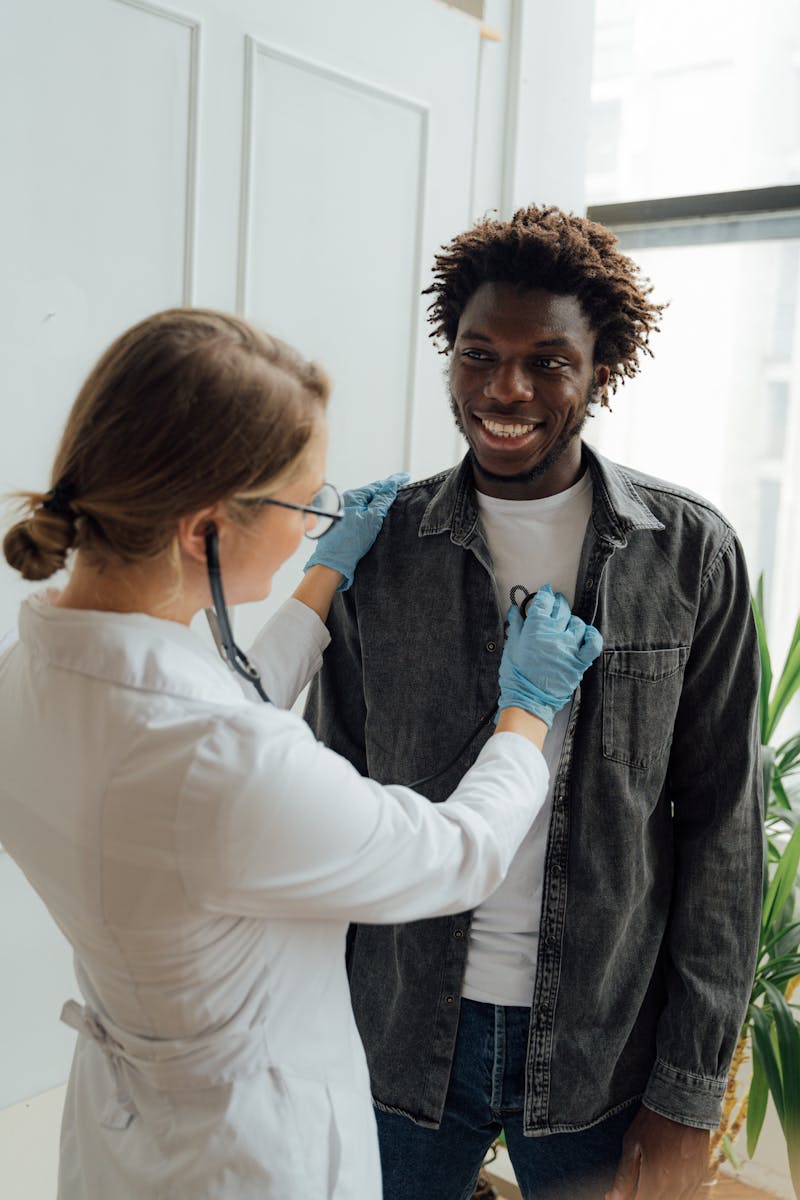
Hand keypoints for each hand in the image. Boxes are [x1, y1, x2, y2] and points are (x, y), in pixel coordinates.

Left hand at [303, 472, 408, 590]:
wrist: (333, 562)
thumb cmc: (351, 541)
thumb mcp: (372, 519)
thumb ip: (382, 500)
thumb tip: (391, 485)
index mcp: (352, 496)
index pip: (377, 485)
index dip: (392, 482)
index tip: (405, 477)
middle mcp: (345, 501)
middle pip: (370, 493)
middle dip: (384, 491)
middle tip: (400, 487)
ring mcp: (343, 512)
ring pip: (364, 502)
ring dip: (377, 501)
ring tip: (390, 500)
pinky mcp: (342, 522)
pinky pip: (359, 511)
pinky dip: (369, 510)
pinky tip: (375, 514)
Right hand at [497, 584, 602, 726]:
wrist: (528, 699)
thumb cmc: (516, 675)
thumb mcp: (511, 647)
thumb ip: (516, 625)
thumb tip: (516, 610)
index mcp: (535, 628)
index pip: (543, 602)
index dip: (545, 595)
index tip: (545, 592)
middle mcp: (554, 634)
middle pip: (561, 609)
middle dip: (558, 602)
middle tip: (555, 603)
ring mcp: (569, 647)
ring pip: (577, 623)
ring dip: (571, 620)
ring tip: (566, 622)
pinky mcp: (579, 661)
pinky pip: (593, 644)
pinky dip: (592, 636)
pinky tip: (586, 633)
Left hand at [605, 1107, 710, 1199]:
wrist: (683, 1101)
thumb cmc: (653, 1120)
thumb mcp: (632, 1144)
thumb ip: (624, 1175)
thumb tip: (612, 1196)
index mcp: (656, 1181)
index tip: (614, 1195)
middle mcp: (677, 1187)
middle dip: (641, 1197)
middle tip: (629, 1190)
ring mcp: (692, 1182)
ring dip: (658, 1196)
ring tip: (646, 1184)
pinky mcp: (701, 1175)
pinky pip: (688, 1195)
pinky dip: (674, 1194)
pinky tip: (664, 1183)